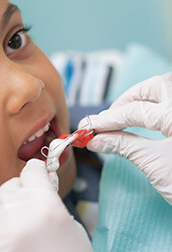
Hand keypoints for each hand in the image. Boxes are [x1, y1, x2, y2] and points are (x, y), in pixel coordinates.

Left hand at [0, 159, 97, 251]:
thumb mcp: (72, 229)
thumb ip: (52, 201)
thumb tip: (41, 179)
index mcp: (46, 206)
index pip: (32, 171)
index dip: (35, 173)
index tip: (35, 176)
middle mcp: (19, 215)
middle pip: (10, 187)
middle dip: (19, 197)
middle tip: (28, 214)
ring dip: (4, 218)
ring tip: (17, 239)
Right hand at [78, 73, 171, 204]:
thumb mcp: (155, 165)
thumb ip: (124, 146)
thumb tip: (96, 140)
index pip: (135, 111)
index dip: (108, 120)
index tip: (89, 127)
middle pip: (154, 87)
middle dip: (127, 99)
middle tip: (108, 118)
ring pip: (166, 88)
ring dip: (142, 97)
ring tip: (124, 115)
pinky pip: (171, 103)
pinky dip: (156, 105)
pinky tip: (145, 117)